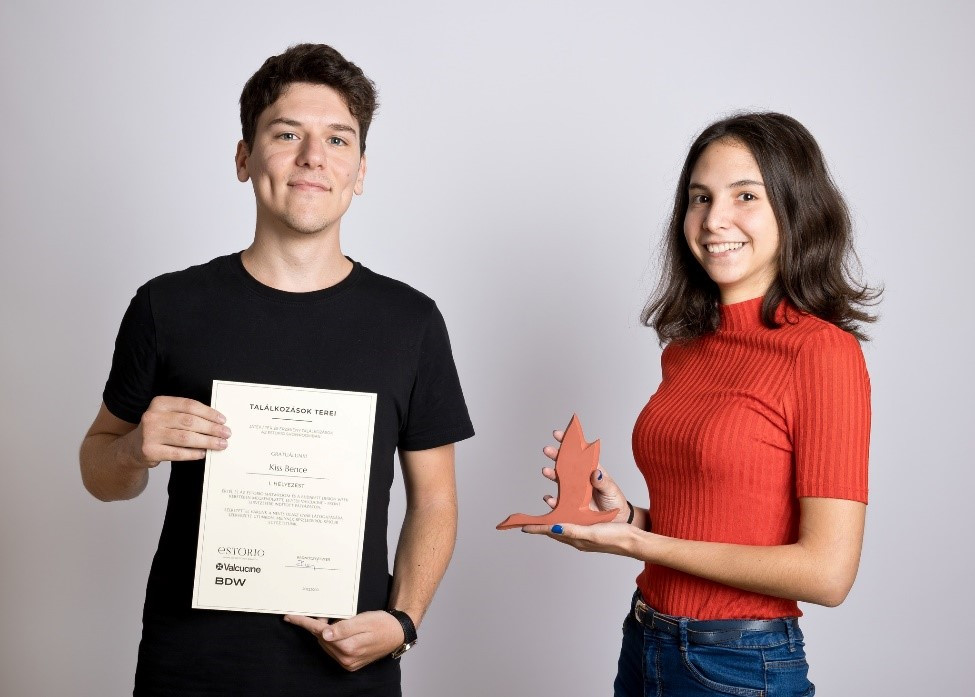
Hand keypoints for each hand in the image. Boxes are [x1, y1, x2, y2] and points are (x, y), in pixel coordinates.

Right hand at [122, 396, 228, 467]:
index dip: (209, 413)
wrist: (132, 448)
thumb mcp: (167, 416)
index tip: (223, 420)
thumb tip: (217, 421)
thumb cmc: (158, 430)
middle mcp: (153, 416)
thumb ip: (186, 415)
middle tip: (226, 433)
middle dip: (212, 428)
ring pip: (185, 438)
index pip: (189, 405)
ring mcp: (149, 434)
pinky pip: (177, 453)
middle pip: (189, 422)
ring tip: (220, 444)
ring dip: (206, 442)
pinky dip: (193, 453)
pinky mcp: (149, 451)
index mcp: (159, 403)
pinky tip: (203, 453)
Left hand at [284, 610, 405, 670]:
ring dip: (327, 632)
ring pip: (327, 644)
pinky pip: (334, 650)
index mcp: (348, 647)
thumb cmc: (382, 624)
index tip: (290, 617)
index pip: (320, 633)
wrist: (397, 633)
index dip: (305, 623)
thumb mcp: (364, 620)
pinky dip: (333, 639)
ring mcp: (348, 663)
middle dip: (319, 625)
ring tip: (337, 622)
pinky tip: (340, 632)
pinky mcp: (351, 663)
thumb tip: (324, 634)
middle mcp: (346, 658)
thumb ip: (343, 628)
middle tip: (327, 613)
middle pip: (322, 639)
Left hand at [521, 520, 639, 557]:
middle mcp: (577, 537)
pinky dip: (566, 516)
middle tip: (530, 519)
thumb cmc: (615, 537)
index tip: (522, 526)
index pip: (550, 532)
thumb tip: (553, 527)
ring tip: (545, 510)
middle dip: (542, 524)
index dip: (536, 528)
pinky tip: (567, 511)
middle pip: (554, 529)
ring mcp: (584, 534)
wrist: (633, 541)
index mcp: (575, 539)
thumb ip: (573, 530)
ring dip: (553, 518)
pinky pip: (573, 522)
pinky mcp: (591, 529)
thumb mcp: (592, 532)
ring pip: (563, 525)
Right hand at [541, 429, 629, 521]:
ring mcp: (575, 492)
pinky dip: (552, 500)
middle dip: (556, 456)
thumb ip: (603, 482)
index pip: (579, 454)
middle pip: (566, 465)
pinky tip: (548, 498)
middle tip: (547, 450)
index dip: (569, 444)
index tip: (558, 435)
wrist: (616, 519)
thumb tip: (596, 472)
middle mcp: (581, 479)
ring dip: (551, 474)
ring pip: (560, 480)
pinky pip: (559, 502)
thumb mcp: (611, 489)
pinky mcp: (571, 505)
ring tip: (545, 471)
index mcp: (591, 471)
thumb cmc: (615, 500)